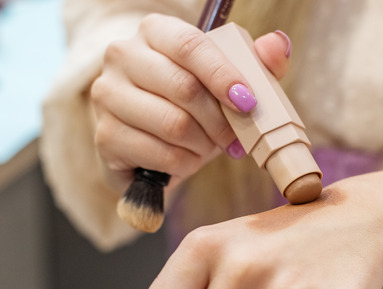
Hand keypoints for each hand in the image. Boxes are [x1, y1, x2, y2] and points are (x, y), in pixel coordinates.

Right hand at [90, 14, 291, 193]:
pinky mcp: (104, 135)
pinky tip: (186, 160)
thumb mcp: (229, 82)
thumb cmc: (195, 105)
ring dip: (204, 145)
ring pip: (173, 124)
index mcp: (156, 31)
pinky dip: (184, 164)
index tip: (249, 102)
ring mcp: (107, 95)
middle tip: (235, 139)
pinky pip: (160, 154)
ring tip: (209, 147)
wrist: (152, 143)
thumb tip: (278, 44)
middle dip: (220, 120)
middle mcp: (123, 56)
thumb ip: (257, 63)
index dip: (224, 76)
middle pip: (183, 88)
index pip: (190, 46)